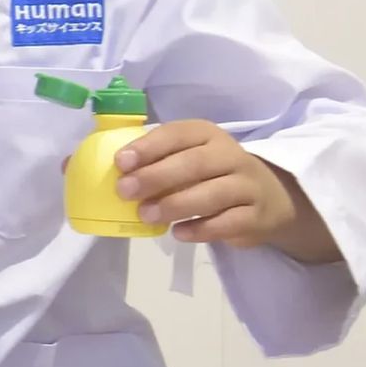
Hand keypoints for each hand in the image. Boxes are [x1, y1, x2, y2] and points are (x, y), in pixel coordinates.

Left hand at [115, 121, 331, 254]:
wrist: (270, 198)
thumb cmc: (212, 175)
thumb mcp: (187, 157)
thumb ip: (152, 161)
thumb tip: (95, 171)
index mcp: (207, 135)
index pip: (178, 134)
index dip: (149, 146)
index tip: (121, 162)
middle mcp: (231, 156)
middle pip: (194, 163)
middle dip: (156, 177)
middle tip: (125, 191)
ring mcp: (248, 186)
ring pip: (212, 193)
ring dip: (175, 205)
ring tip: (146, 215)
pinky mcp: (256, 216)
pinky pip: (228, 223)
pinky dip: (201, 229)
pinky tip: (178, 233)